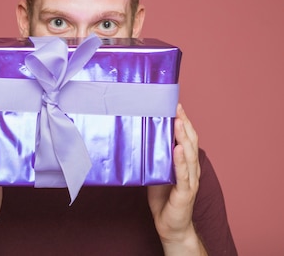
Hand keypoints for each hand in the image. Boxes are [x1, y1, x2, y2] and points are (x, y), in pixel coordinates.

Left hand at [147, 104, 206, 254]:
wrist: (170, 226)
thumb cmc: (163, 198)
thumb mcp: (156, 171)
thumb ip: (153, 155)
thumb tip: (138, 135)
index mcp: (185, 162)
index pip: (187, 137)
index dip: (183, 120)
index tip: (175, 103)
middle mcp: (191, 169)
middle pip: (191, 141)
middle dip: (184, 123)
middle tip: (176, 106)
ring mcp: (190, 181)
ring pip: (190, 155)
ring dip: (184, 137)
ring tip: (178, 121)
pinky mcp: (184, 193)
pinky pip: (183, 175)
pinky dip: (181, 161)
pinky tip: (178, 149)